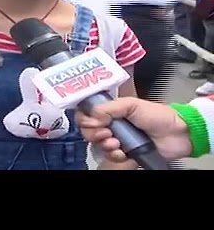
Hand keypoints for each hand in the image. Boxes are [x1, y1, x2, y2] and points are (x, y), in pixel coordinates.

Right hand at [75, 97, 191, 161]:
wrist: (177, 134)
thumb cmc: (157, 115)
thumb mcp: (131, 105)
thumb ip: (109, 108)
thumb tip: (92, 116)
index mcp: (110, 111)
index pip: (87, 114)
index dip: (86, 119)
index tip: (94, 122)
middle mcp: (111, 125)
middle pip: (88, 131)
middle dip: (94, 134)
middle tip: (106, 133)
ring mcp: (117, 140)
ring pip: (98, 145)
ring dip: (105, 145)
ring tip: (117, 143)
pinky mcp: (125, 154)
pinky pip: (111, 157)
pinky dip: (115, 156)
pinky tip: (123, 153)